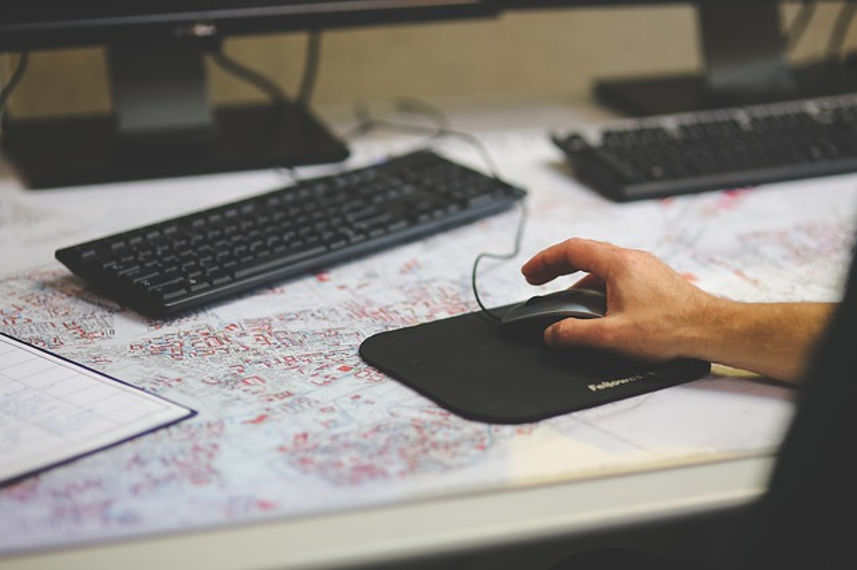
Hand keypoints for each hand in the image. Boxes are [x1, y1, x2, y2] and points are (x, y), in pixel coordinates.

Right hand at [521, 238, 717, 360]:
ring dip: (579, 283)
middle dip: (557, 268)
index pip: (571, 250)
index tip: (530, 274)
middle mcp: (632, 259)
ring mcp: (644, 269)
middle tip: (539, 283)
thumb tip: (552, 333)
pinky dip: (598, 289)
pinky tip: (598, 311)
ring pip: (601, 268)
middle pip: (584, 254)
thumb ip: (575, 333)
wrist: (712, 330)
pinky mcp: (654, 281)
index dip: (544, 261)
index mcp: (619, 263)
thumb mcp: (613, 335)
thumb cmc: (671, 328)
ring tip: (566, 305)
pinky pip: (617, 277)